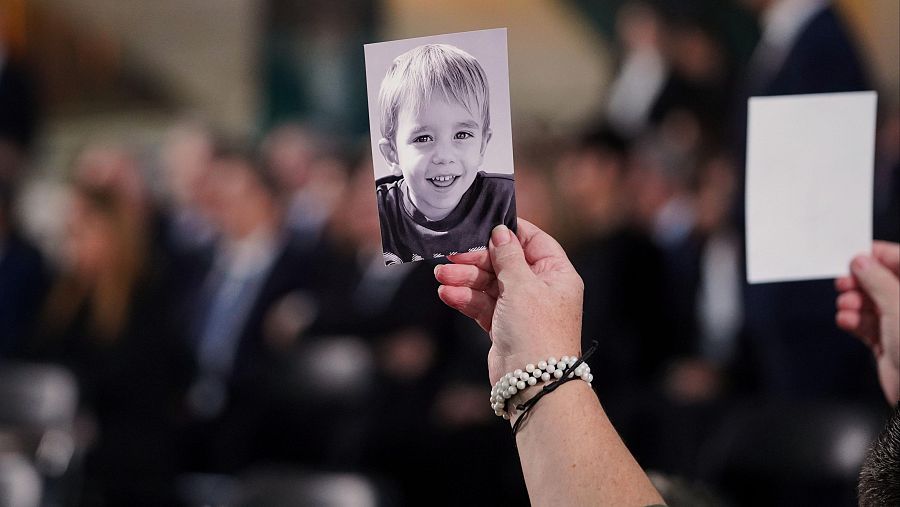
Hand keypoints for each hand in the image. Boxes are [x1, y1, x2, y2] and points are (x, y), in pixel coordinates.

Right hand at [434, 219, 583, 385]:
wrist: (533, 382)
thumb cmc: (537, 332)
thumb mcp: (523, 285)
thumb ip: (508, 257)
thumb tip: (501, 232)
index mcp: (556, 274)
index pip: (532, 241)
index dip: (507, 234)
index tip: (482, 226)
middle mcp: (541, 289)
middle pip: (505, 263)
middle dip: (476, 260)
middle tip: (451, 256)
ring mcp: (522, 308)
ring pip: (489, 284)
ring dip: (465, 279)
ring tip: (441, 277)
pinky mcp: (504, 325)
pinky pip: (483, 305)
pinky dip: (466, 299)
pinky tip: (447, 294)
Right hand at [835, 241, 899, 403]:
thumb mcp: (898, 305)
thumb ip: (877, 280)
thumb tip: (861, 262)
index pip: (899, 261)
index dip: (877, 257)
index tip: (855, 256)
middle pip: (882, 283)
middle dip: (861, 283)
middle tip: (845, 282)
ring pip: (871, 304)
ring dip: (854, 303)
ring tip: (847, 305)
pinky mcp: (887, 343)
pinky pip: (865, 325)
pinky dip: (853, 321)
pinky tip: (847, 320)